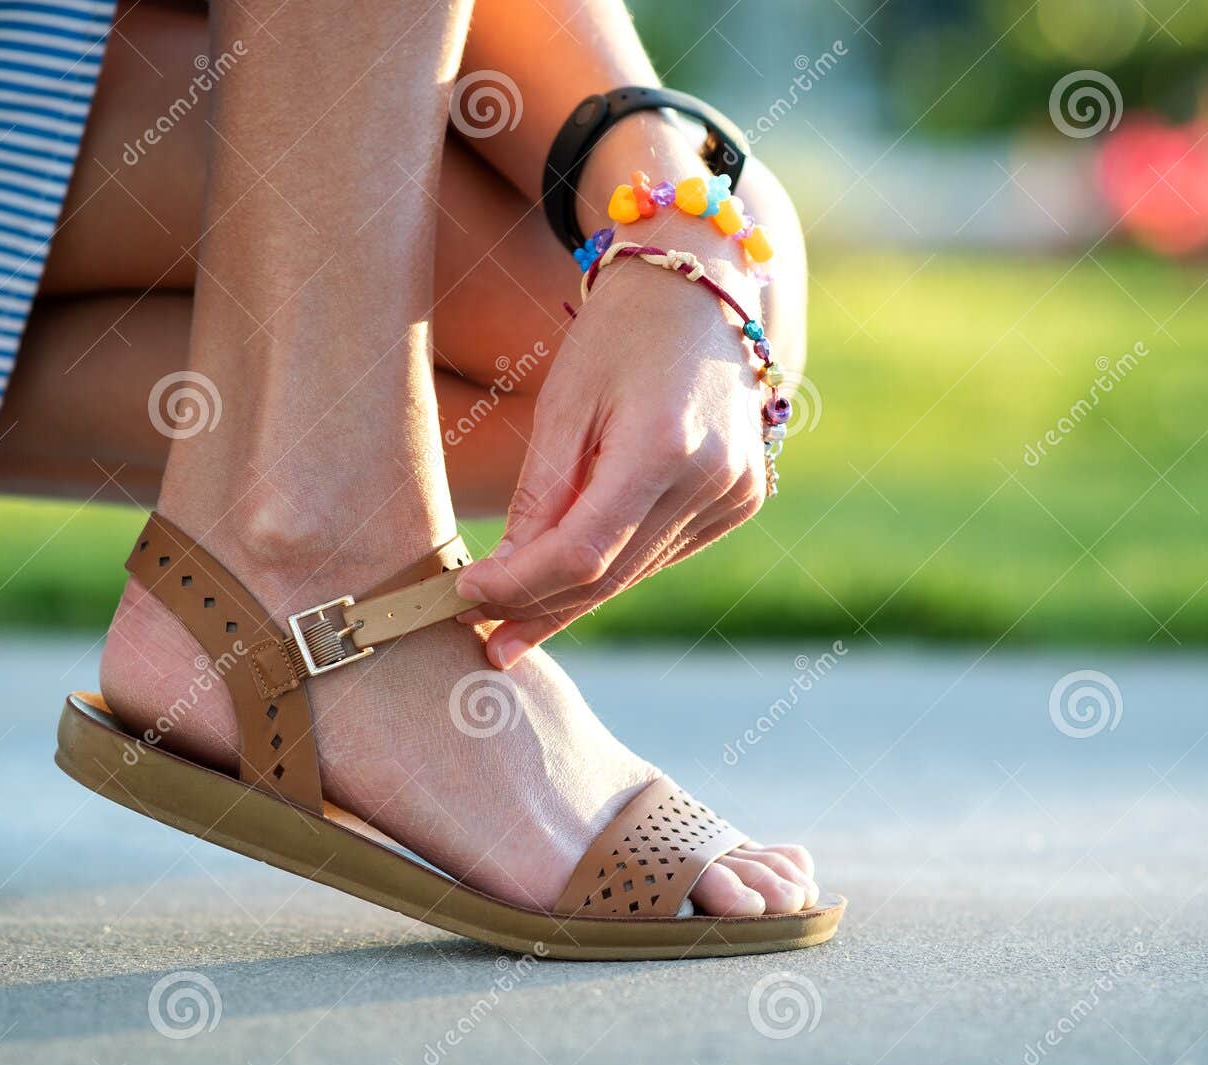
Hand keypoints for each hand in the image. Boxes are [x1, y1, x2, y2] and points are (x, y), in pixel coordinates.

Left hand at [454, 219, 776, 667]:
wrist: (699, 289)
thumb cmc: (619, 334)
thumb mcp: (564, 404)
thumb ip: (539, 495)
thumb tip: (505, 576)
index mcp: (663, 446)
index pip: (582, 552)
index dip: (519, 585)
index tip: (466, 595)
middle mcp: (713, 479)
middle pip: (610, 575)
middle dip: (539, 606)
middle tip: (484, 633)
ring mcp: (736, 494)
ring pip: (636, 575)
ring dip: (572, 599)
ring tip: (512, 620)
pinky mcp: (741, 501)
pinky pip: (662, 554)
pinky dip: (613, 569)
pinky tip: (567, 582)